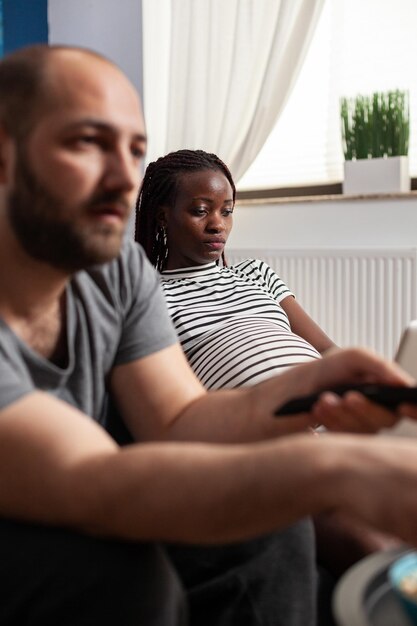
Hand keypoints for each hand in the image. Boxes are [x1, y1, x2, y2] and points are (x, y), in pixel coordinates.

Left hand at [296, 347, 413, 432]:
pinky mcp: (347, 436)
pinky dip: (330, 420)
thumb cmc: (336, 367)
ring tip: (324, 398)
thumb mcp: (356, 357)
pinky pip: (343, 435)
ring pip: (362, 429)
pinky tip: (318, 407)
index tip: (402, 406)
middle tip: (348, 397)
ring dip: (341, 413)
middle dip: (365, 409)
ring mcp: (365, 426)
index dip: (415, 410)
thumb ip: (381, 366)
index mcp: (392, 391)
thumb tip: (405, 383)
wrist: (306, 380)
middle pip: (386, 420)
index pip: (415, 408)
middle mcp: (384, 412)